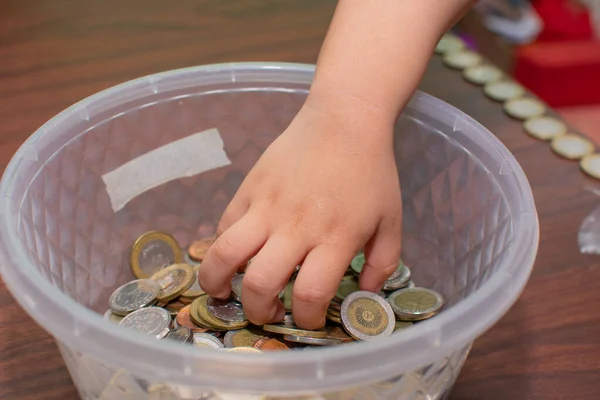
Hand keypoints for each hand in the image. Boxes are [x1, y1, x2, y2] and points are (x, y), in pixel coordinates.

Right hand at [198, 98, 402, 328]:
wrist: (344, 121)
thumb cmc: (372, 172)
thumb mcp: (392, 221)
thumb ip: (384, 263)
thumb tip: (365, 294)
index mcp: (335, 238)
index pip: (309, 293)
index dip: (304, 319)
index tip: (306, 320)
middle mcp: (296, 227)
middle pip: (261, 284)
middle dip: (258, 312)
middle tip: (266, 312)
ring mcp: (267, 206)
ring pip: (225, 254)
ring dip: (216, 283)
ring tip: (221, 293)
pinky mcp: (249, 188)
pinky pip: (224, 225)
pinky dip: (221, 247)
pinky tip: (232, 254)